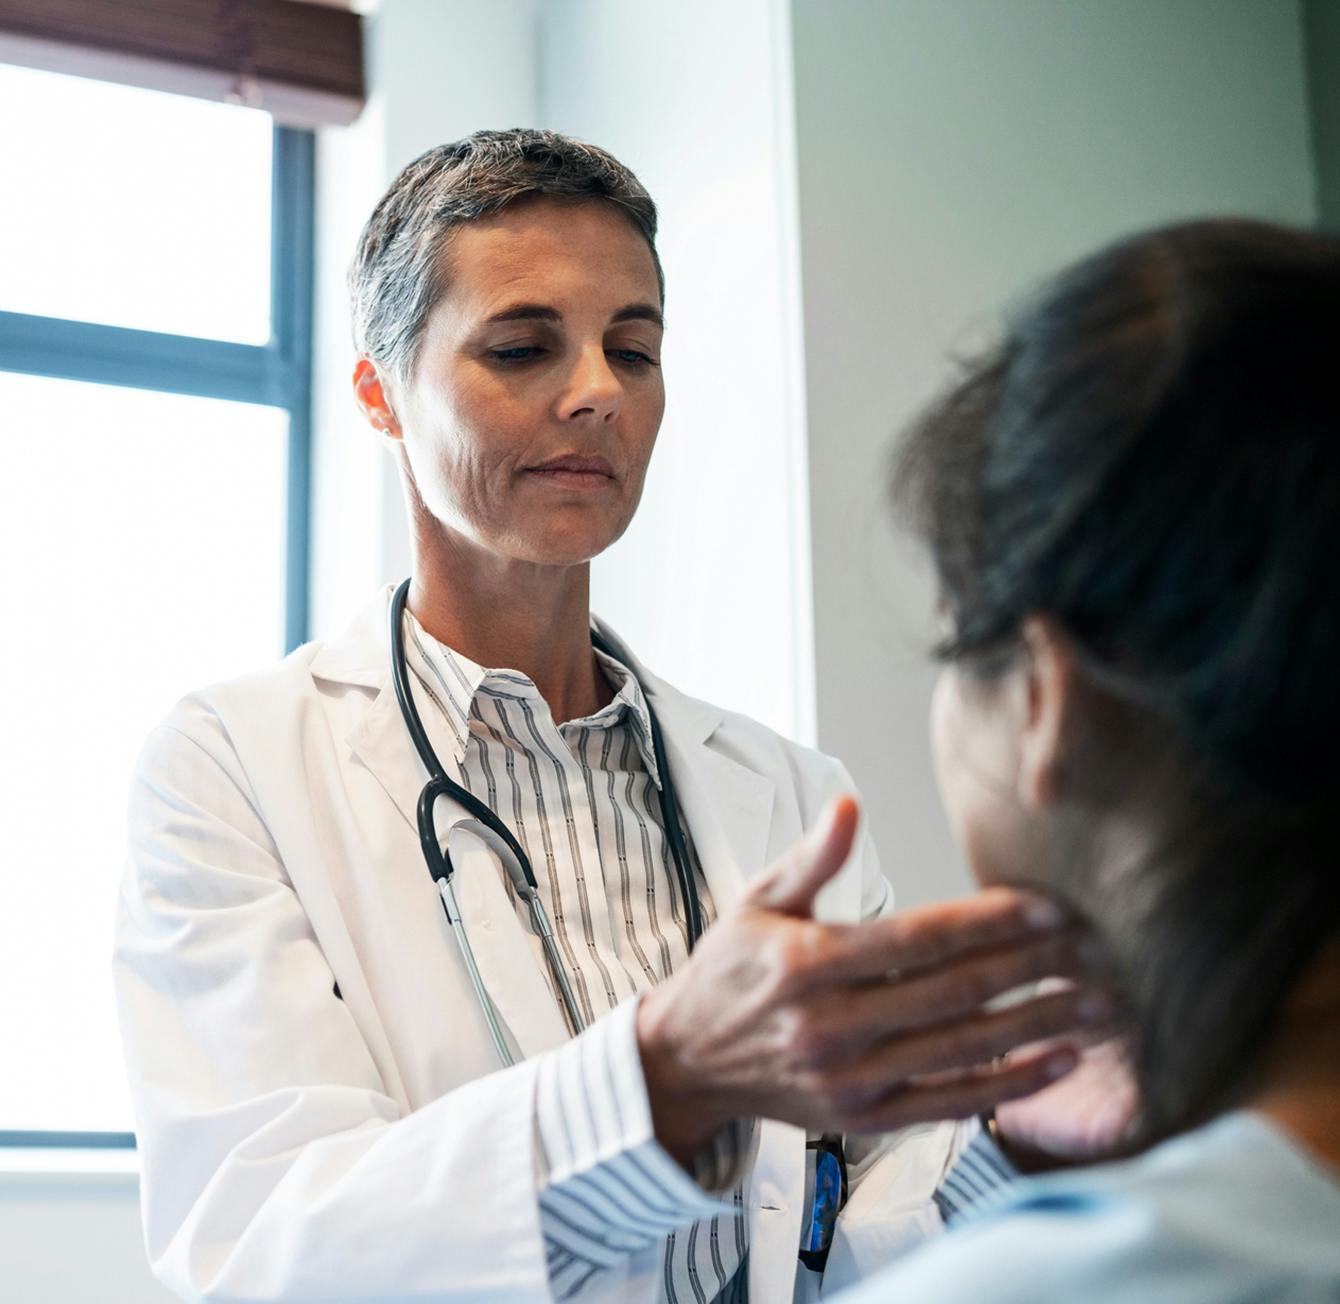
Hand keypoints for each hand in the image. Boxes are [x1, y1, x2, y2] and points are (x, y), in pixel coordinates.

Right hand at [636, 797, 1110, 1165]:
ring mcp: (850, 1077)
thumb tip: (849, 805)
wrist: (687, 1060)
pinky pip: (950, 1103)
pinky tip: (1058, 1060)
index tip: (1050, 906)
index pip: (918, 937)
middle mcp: (832, 1023)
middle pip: (954, 992)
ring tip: (1100, 1003)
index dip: (989, 921)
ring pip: (964, 1048)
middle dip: (1034, 967)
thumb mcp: (755, 902)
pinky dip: (1009, 1085)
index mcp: (807, 961)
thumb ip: (811, 858)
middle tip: (1098, 948)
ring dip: (1039, 1025)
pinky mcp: (864, 1117)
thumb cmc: (729, 970)